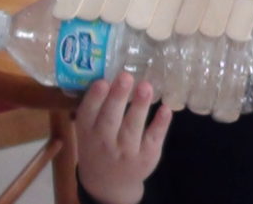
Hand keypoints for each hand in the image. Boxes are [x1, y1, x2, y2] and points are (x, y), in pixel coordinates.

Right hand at [75, 72, 172, 203]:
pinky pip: (153, 138)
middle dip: (117, 98)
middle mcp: (104, 142)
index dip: (95, 98)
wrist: (108, 183)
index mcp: (87, 131)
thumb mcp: (88, 129)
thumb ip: (96, 106)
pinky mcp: (146, 156)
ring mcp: (126, 151)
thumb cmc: (98, 145)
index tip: (102, 81)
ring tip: (146, 86)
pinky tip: (166, 108)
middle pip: (110, 118)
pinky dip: (160, 124)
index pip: (88, 113)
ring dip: (140, 106)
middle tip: (125, 76)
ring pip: (133, 127)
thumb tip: (108, 69)